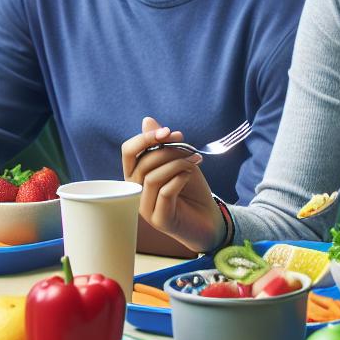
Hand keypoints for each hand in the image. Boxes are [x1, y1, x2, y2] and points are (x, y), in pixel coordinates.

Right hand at [121, 117, 226, 252]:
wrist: (210, 218)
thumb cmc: (192, 189)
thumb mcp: (179, 161)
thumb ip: (163, 144)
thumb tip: (147, 120)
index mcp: (137, 175)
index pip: (128, 152)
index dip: (146, 138)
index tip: (168, 131)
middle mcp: (136, 192)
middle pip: (143, 163)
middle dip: (168, 150)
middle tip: (189, 148)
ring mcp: (145, 208)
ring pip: (152, 177)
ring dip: (177, 163)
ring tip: (195, 160)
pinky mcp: (160, 220)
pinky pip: (164, 193)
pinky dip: (179, 179)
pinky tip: (190, 175)